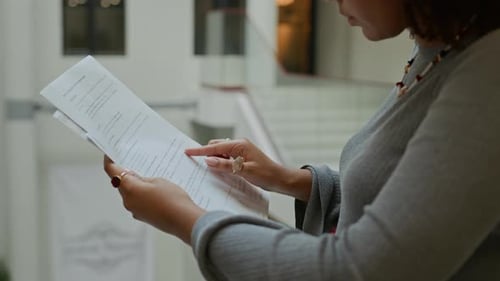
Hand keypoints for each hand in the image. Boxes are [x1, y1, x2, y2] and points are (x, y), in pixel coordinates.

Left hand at [103, 156, 204, 244]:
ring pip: (130, 193)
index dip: (110, 161)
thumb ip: (144, 179)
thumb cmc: (172, 199)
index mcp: (129, 189)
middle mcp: (128, 201)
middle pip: (121, 184)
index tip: (110, 154)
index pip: (112, 172)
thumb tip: (136, 180)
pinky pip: (138, 202)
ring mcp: (135, 211)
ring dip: (136, 186)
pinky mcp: (142, 217)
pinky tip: (157, 193)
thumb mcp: (158, 181)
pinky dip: (143, 195)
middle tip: (137, 165)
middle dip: (128, 174)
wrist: (184, 220)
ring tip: (152, 179)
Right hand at [185, 138, 311, 200]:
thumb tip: (209, 160)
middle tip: (194, 162)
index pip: (215, 147)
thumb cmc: (266, 175)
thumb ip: (225, 166)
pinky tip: (218, 169)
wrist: (280, 179)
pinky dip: (220, 162)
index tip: (187, 151)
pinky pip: (226, 157)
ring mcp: (241, 150)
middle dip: (205, 153)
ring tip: (206, 169)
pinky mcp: (242, 157)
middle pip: (216, 146)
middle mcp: (239, 144)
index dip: (200, 150)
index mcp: (239, 145)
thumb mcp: (244, 171)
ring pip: (221, 152)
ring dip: (214, 159)